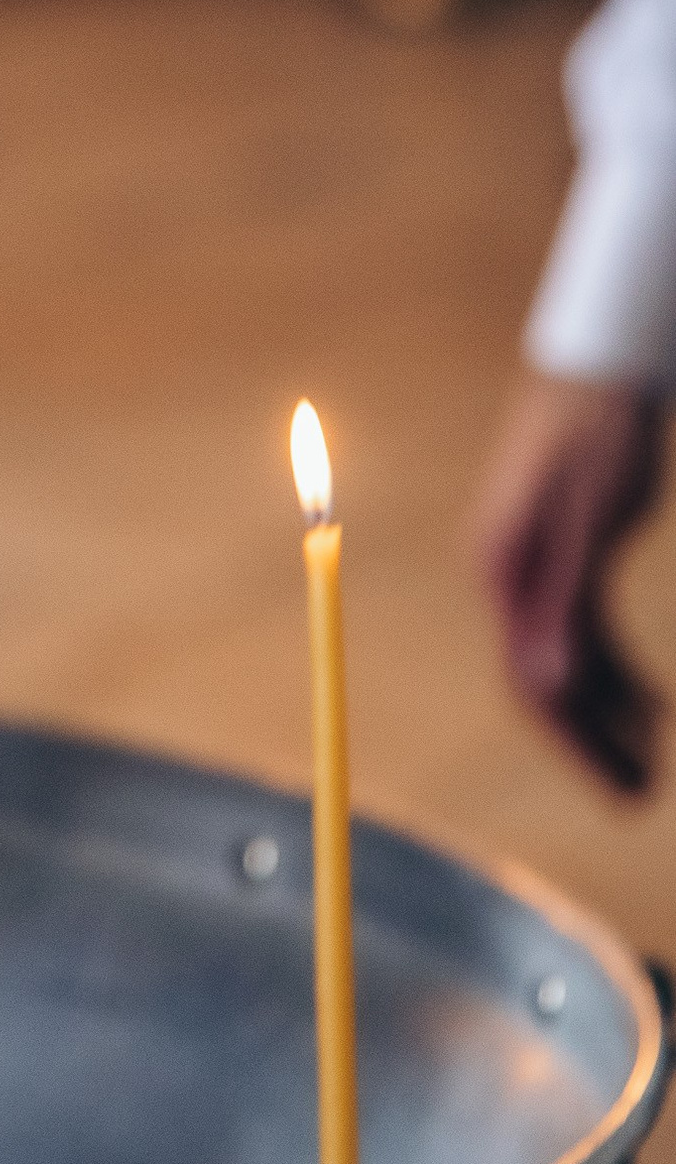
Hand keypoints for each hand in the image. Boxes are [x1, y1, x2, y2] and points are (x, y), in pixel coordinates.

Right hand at [470, 369, 665, 796]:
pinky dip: (611, 671)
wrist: (602, 366)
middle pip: (541, 682)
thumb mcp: (595, 520)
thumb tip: (546, 686)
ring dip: (608, 712)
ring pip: (563, 663)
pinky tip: (649, 701)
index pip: (531, 684)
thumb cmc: (600, 433)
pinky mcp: (555, 556)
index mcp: (506, 571)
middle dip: (592, 745)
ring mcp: (528, 568)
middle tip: (644, 797)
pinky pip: (577, 633)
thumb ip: (565, 603)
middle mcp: (506, 577)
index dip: (578, 748)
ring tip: (657, 755)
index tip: (626, 794)